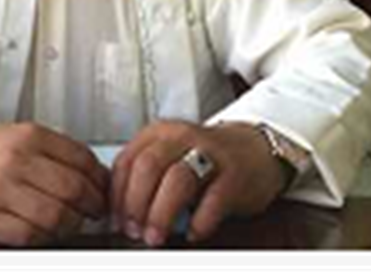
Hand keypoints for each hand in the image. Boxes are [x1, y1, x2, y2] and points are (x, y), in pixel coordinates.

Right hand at [0, 122, 109, 245]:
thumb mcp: (20, 136)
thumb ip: (56, 153)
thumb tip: (96, 176)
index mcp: (29, 135)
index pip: (82, 159)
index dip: (101, 179)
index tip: (104, 189)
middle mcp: (17, 160)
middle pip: (74, 189)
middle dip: (93, 205)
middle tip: (95, 211)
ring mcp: (1, 190)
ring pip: (57, 215)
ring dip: (72, 224)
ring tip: (71, 222)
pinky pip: (30, 235)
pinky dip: (45, 236)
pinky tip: (46, 230)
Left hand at [111, 120, 286, 246]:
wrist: (255, 149)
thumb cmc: (205, 158)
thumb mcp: (170, 156)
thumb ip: (144, 175)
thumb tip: (117, 212)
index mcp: (160, 133)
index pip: (127, 160)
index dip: (117, 195)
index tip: (115, 220)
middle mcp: (182, 137)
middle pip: (148, 167)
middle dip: (135, 204)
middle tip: (133, 231)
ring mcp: (210, 153)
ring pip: (177, 179)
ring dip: (161, 213)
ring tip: (156, 237)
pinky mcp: (235, 174)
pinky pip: (214, 199)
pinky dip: (199, 221)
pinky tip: (192, 232)